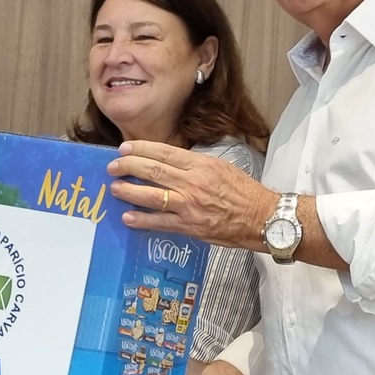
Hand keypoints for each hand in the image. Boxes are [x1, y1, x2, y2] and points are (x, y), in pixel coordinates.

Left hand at [106, 141, 274, 248]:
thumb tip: (170, 163)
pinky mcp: (190, 226)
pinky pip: (160, 222)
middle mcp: (192, 183)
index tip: (124, 149)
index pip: (164, 152)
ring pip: (152, 195)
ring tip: (115, 188)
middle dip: (128, 167)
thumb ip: (195, 165)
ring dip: (129, 191)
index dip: (140, 149)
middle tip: (113, 167)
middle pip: (153, 170)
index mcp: (200, 165)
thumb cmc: (244, 192)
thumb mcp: (221, 167)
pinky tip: (128, 217)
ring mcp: (190, 205)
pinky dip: (142, 220)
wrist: (261, 217)